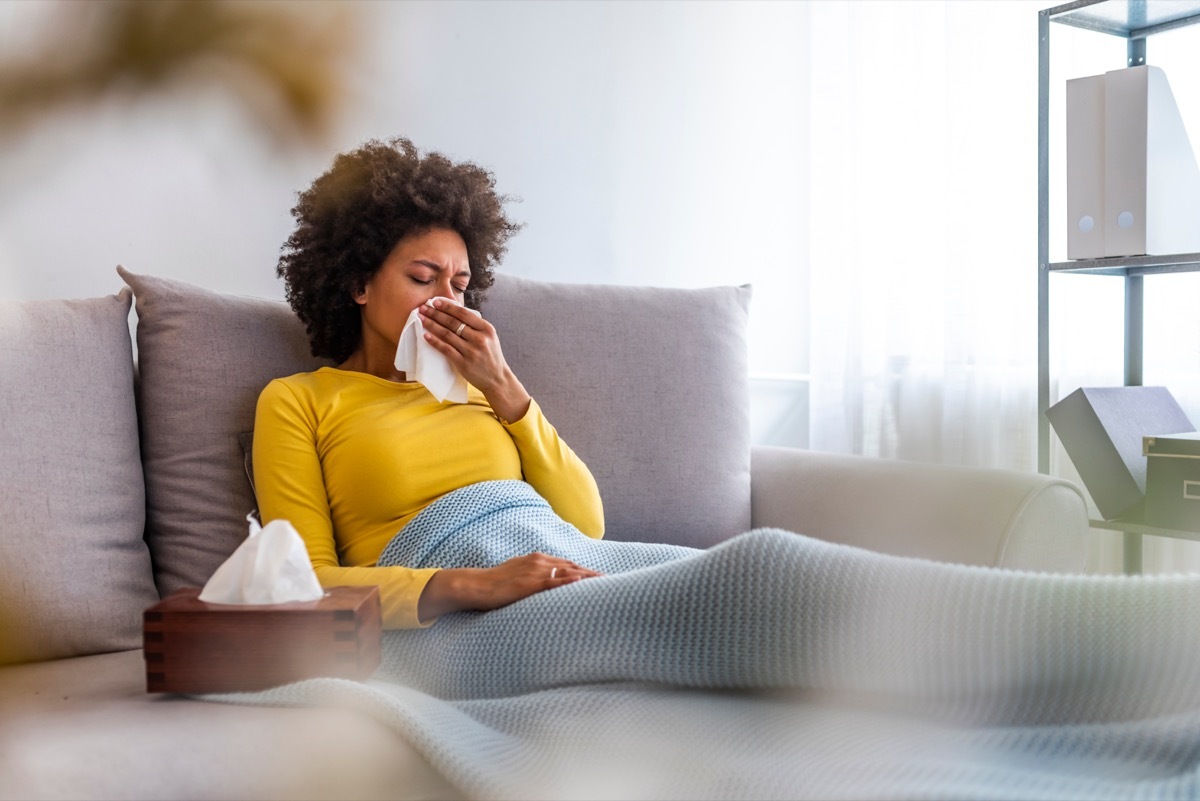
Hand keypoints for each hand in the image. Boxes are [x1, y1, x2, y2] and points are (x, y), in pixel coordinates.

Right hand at [417, 553, 600, 621]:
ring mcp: (536, 571)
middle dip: (591, 574)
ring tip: (606, 584)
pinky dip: (571, 582)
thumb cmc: (494, 583)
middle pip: (573, 566)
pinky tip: (584, 584)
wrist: (477, 585)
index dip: (583, 570)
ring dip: (588, 578)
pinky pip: (556, 582)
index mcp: (537, 559)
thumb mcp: (516, 574)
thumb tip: (543, 584)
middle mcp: (540, 561)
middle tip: (611, 581)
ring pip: (569, 572)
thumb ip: (532, 576)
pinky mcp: (531, 583)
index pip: (567, 564)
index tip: (598, 577)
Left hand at [418, 299, 530, 422]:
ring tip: (422, 318)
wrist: (497, 379)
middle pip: (453, 322)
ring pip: (447, 334)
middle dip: (436, 313)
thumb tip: (454, 311)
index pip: (464, 313)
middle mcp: (479, 338)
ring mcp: (471, 351)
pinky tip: (426, 335)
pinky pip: (446, 349)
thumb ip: (475, 326)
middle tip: (423, 307)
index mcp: (486, 329)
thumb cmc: (491, 356)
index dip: (448, 306)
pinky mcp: (463, 363)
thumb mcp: (489, 337)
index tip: (436, 301)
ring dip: (432, 325)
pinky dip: (435, 341)